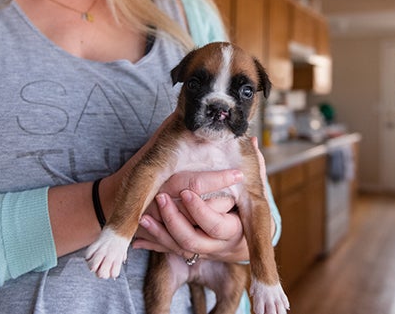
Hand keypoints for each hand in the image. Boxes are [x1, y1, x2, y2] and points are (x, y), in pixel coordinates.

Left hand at [132, 169, 249, 262]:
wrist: (236, 238)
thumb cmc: (243, 205)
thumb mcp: (250, 190)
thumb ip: (254, 167)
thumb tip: (254, 142)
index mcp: (234, 229)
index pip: (216, 223)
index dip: (201, 210)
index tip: (187, 192)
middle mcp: (216, 244)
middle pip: (194, 240)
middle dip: (175, 220)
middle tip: (162, 198)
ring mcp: (200, 251)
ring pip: (177, 248)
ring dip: (160, 232)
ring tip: (145, 215)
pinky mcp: (184, 252)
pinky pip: (166, 251)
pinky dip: (153, 240)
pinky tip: (139, 231)